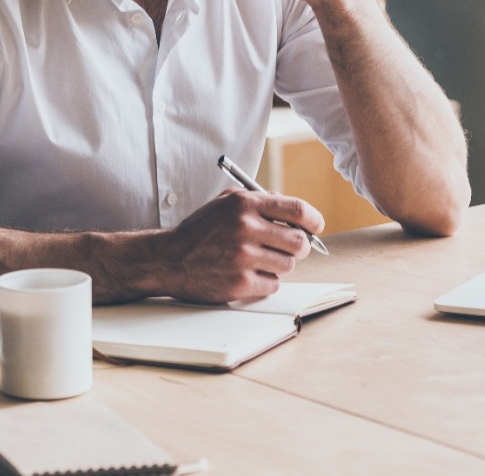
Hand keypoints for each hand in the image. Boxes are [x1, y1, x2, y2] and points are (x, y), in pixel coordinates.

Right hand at [157, 190, 324, 303]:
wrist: (169, 258)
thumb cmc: (200, 230)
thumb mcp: (225, 202)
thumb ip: (260, 199)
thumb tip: (294, 211)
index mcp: (244, 205)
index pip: (297, 210)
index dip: (314, 220)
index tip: (315, 226)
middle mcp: (245, 229)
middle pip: (299, 242)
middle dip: (300, 246)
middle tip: (292, 248)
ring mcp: (242, 258)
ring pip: (288, 265)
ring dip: (280, 264)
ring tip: (261, 260)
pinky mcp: (240, 283)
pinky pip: (273, 284)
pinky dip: (267, 281)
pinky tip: (250, 274)